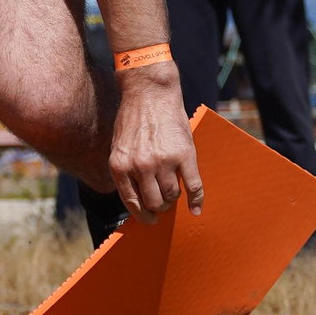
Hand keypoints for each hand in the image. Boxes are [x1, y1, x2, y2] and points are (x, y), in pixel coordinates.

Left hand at [108, 69, 202, 221]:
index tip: (150, 220)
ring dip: (174, 199)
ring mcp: (163, 161)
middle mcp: (140, 166)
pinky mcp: (184, 155)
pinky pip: (193, 187)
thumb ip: (125, 171)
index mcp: (120, 166)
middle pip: (154, 202)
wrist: (150, 94)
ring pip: (172, 196)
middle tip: (164, 202)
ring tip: (174, 192)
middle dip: (160, 206)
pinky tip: (196, 209)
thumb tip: (136, 199)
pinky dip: (196, 201)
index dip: (142, 215)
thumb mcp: (119, 147)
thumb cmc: (133, 120)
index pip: (132, 203)